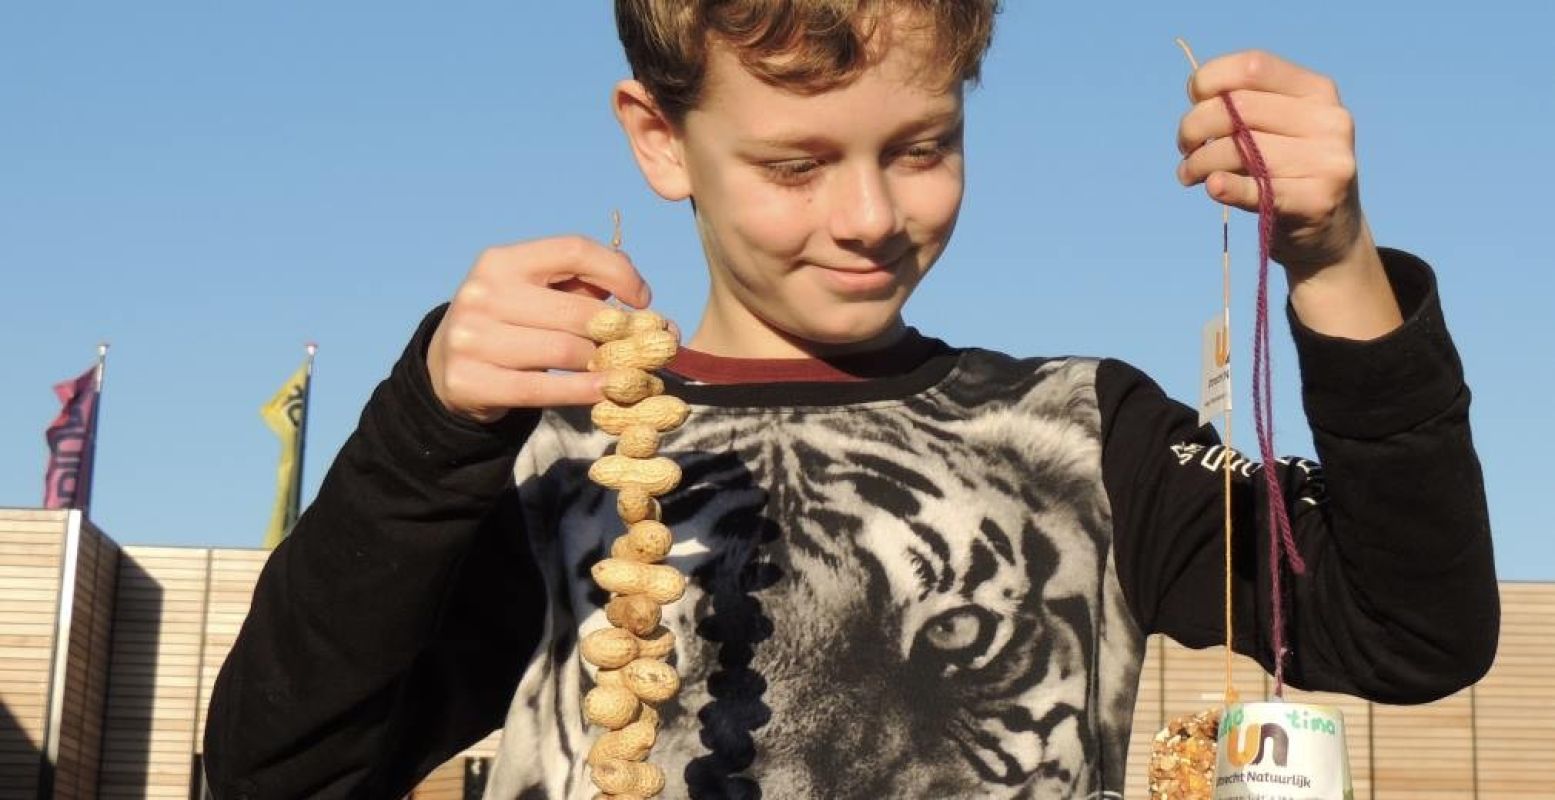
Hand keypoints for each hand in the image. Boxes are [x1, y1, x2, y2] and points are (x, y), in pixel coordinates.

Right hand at [427, 236, 651, 423]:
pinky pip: (543, 389)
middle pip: (576, 311)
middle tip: (647, 346)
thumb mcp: (536, 292)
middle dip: (620, 331)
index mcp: (501, 261)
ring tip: (632, 371)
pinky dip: (583, 390)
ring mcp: (472, 339)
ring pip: (565, 351)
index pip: (573, 250)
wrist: (447, 367)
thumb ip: (583, 285)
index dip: (617, 272)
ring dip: (607, 364)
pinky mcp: (470, 381)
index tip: (643, 299)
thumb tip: (639, 295)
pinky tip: (608, 391)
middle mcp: (482, 294)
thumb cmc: (510, 323)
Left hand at [1176, 50, 1363, 277]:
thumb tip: (1197, 89)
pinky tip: (1212, 186)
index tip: (1194, 98)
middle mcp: (1328, 121)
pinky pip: (1258, 189)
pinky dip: (1227, 187)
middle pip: (1238, 109)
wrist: (1331, 231)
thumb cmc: (1289, 170)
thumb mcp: (1280, 126)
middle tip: (1185, 147)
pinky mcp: (1316, 200)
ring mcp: (1327, 161)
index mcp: (1318, 91)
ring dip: (1198, 162)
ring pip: (1238, 149)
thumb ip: (1245, 103)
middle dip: (1195, 126)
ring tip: (1189, 173)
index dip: (1210, 78)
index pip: (1253, 66)